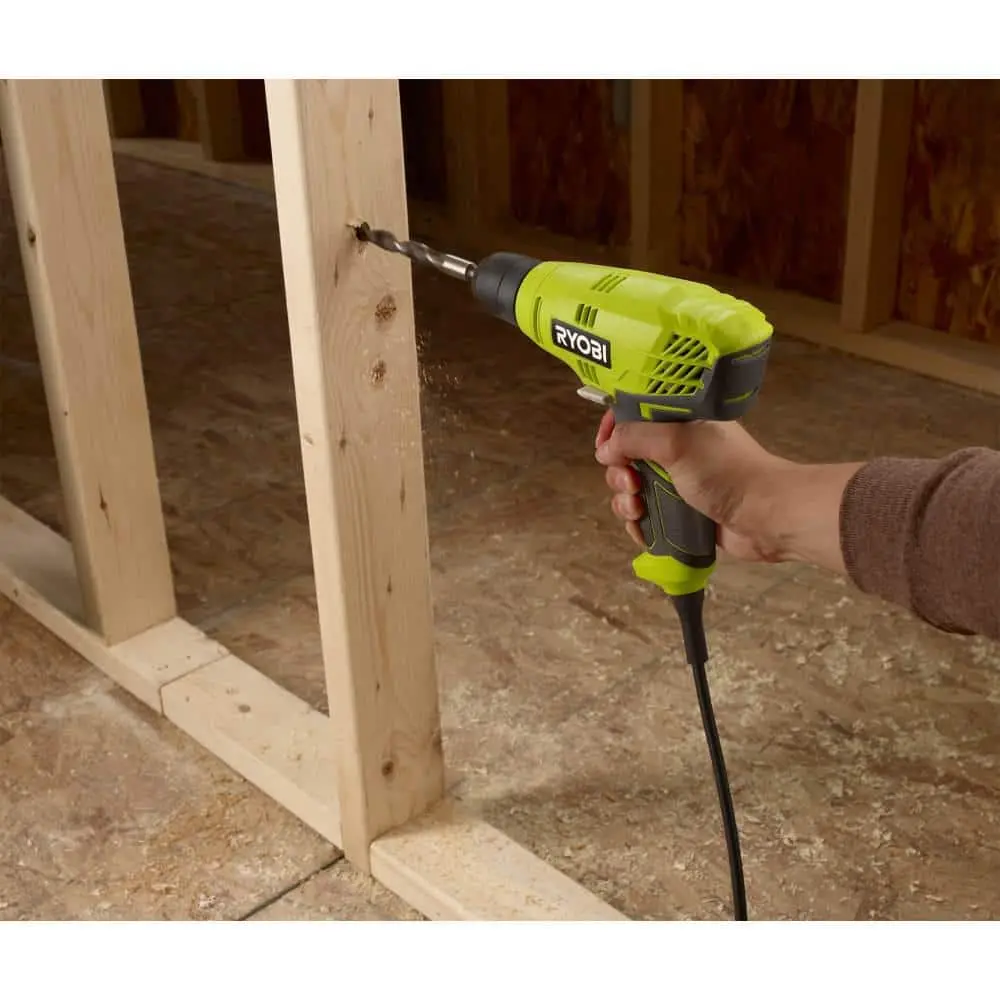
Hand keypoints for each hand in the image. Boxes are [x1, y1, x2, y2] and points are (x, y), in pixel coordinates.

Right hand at [593, 410, 792, 563]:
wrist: (765, 516)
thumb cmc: (725, 471)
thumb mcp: (676, 443)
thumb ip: (634, 438)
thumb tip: (604, 449)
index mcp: (679, 422)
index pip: (633, 416)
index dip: (614, 429)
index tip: (605, 446)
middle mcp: (676, 449)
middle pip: (626, 457)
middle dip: (619, 473)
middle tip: (632, 484)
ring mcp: (678, 483)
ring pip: (632, 490)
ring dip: (625, 501)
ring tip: (637, 510)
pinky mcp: (681, 513)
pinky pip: (646, 517)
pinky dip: (638, 524)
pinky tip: (641, 530)